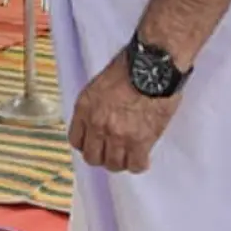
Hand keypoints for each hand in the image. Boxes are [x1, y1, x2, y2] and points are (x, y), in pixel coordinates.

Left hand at [68, 52, 182, 173]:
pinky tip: (143, 156)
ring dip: (121, 161)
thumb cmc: (131, 66)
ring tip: (130, 154)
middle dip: (102, 156)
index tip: (96, 143)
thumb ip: (95, 106)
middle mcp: (97, 125)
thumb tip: (101, 120)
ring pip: (114, 165)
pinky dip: (139, 163)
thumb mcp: (100, 84)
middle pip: (93, 158)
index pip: (76, 141)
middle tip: (114, 152)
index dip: (87, 144)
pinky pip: (135, 165)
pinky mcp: (140, 141)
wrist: (154, 65)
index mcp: (84, 108)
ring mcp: (118, 135)